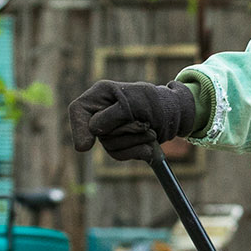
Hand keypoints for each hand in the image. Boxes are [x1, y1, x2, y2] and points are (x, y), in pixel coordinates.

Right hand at [67, 80, 196, 161]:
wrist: (172, 115)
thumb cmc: (155, 102)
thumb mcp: (137, 101)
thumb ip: (115, 113)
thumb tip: (93, 130)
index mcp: (100, 95)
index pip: (78, 110)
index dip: (78, 129)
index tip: (85, 147)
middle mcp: (100, 113)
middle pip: (98, 133)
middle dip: (126, 131)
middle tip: (144, 122)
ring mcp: (107, 130)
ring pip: (110, 146)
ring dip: (136, 140)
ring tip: (150, 130)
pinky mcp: (117, 144)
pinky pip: (120, 155)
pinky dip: (138, 151)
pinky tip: (149, 144)